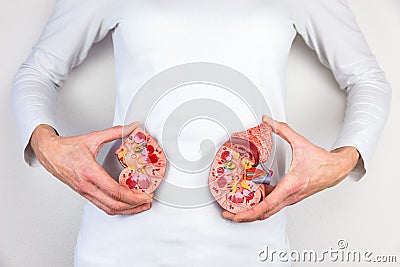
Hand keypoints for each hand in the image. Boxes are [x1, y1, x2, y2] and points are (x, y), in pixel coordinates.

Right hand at [30, 122, 152, 215]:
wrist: (49, 153)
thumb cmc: (67, 147)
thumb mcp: (93, 138)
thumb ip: (115, 132)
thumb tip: (132, 127)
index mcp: (89, 172)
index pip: (114, 190)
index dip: (132, 196)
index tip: (145, 196)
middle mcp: (87, 185)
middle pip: (114, 204)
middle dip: (134, 206)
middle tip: (147, 202)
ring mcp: (85, 192)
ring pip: (108, 209)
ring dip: (126, 210)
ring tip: (140, 206)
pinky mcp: (84, 194)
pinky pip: (102, 206)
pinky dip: (116, 208)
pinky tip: (126, 205)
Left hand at [222, 115, 359, 221]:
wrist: (337, 169)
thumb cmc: (322, 162)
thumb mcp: (300, 143)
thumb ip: (283, 130)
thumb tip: (268, 121)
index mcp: (291, 186)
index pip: (267, 205)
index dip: (249, 212)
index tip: (236, 214)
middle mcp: (290, 196)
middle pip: (264, 214)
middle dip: (244, 216)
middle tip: (228, 214)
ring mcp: (291, 199)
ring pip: (269, 211)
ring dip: (252, 212)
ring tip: (236, 208)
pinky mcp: (291, 197)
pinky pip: (274, 205)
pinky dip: (261, 205)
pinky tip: (253, 197)